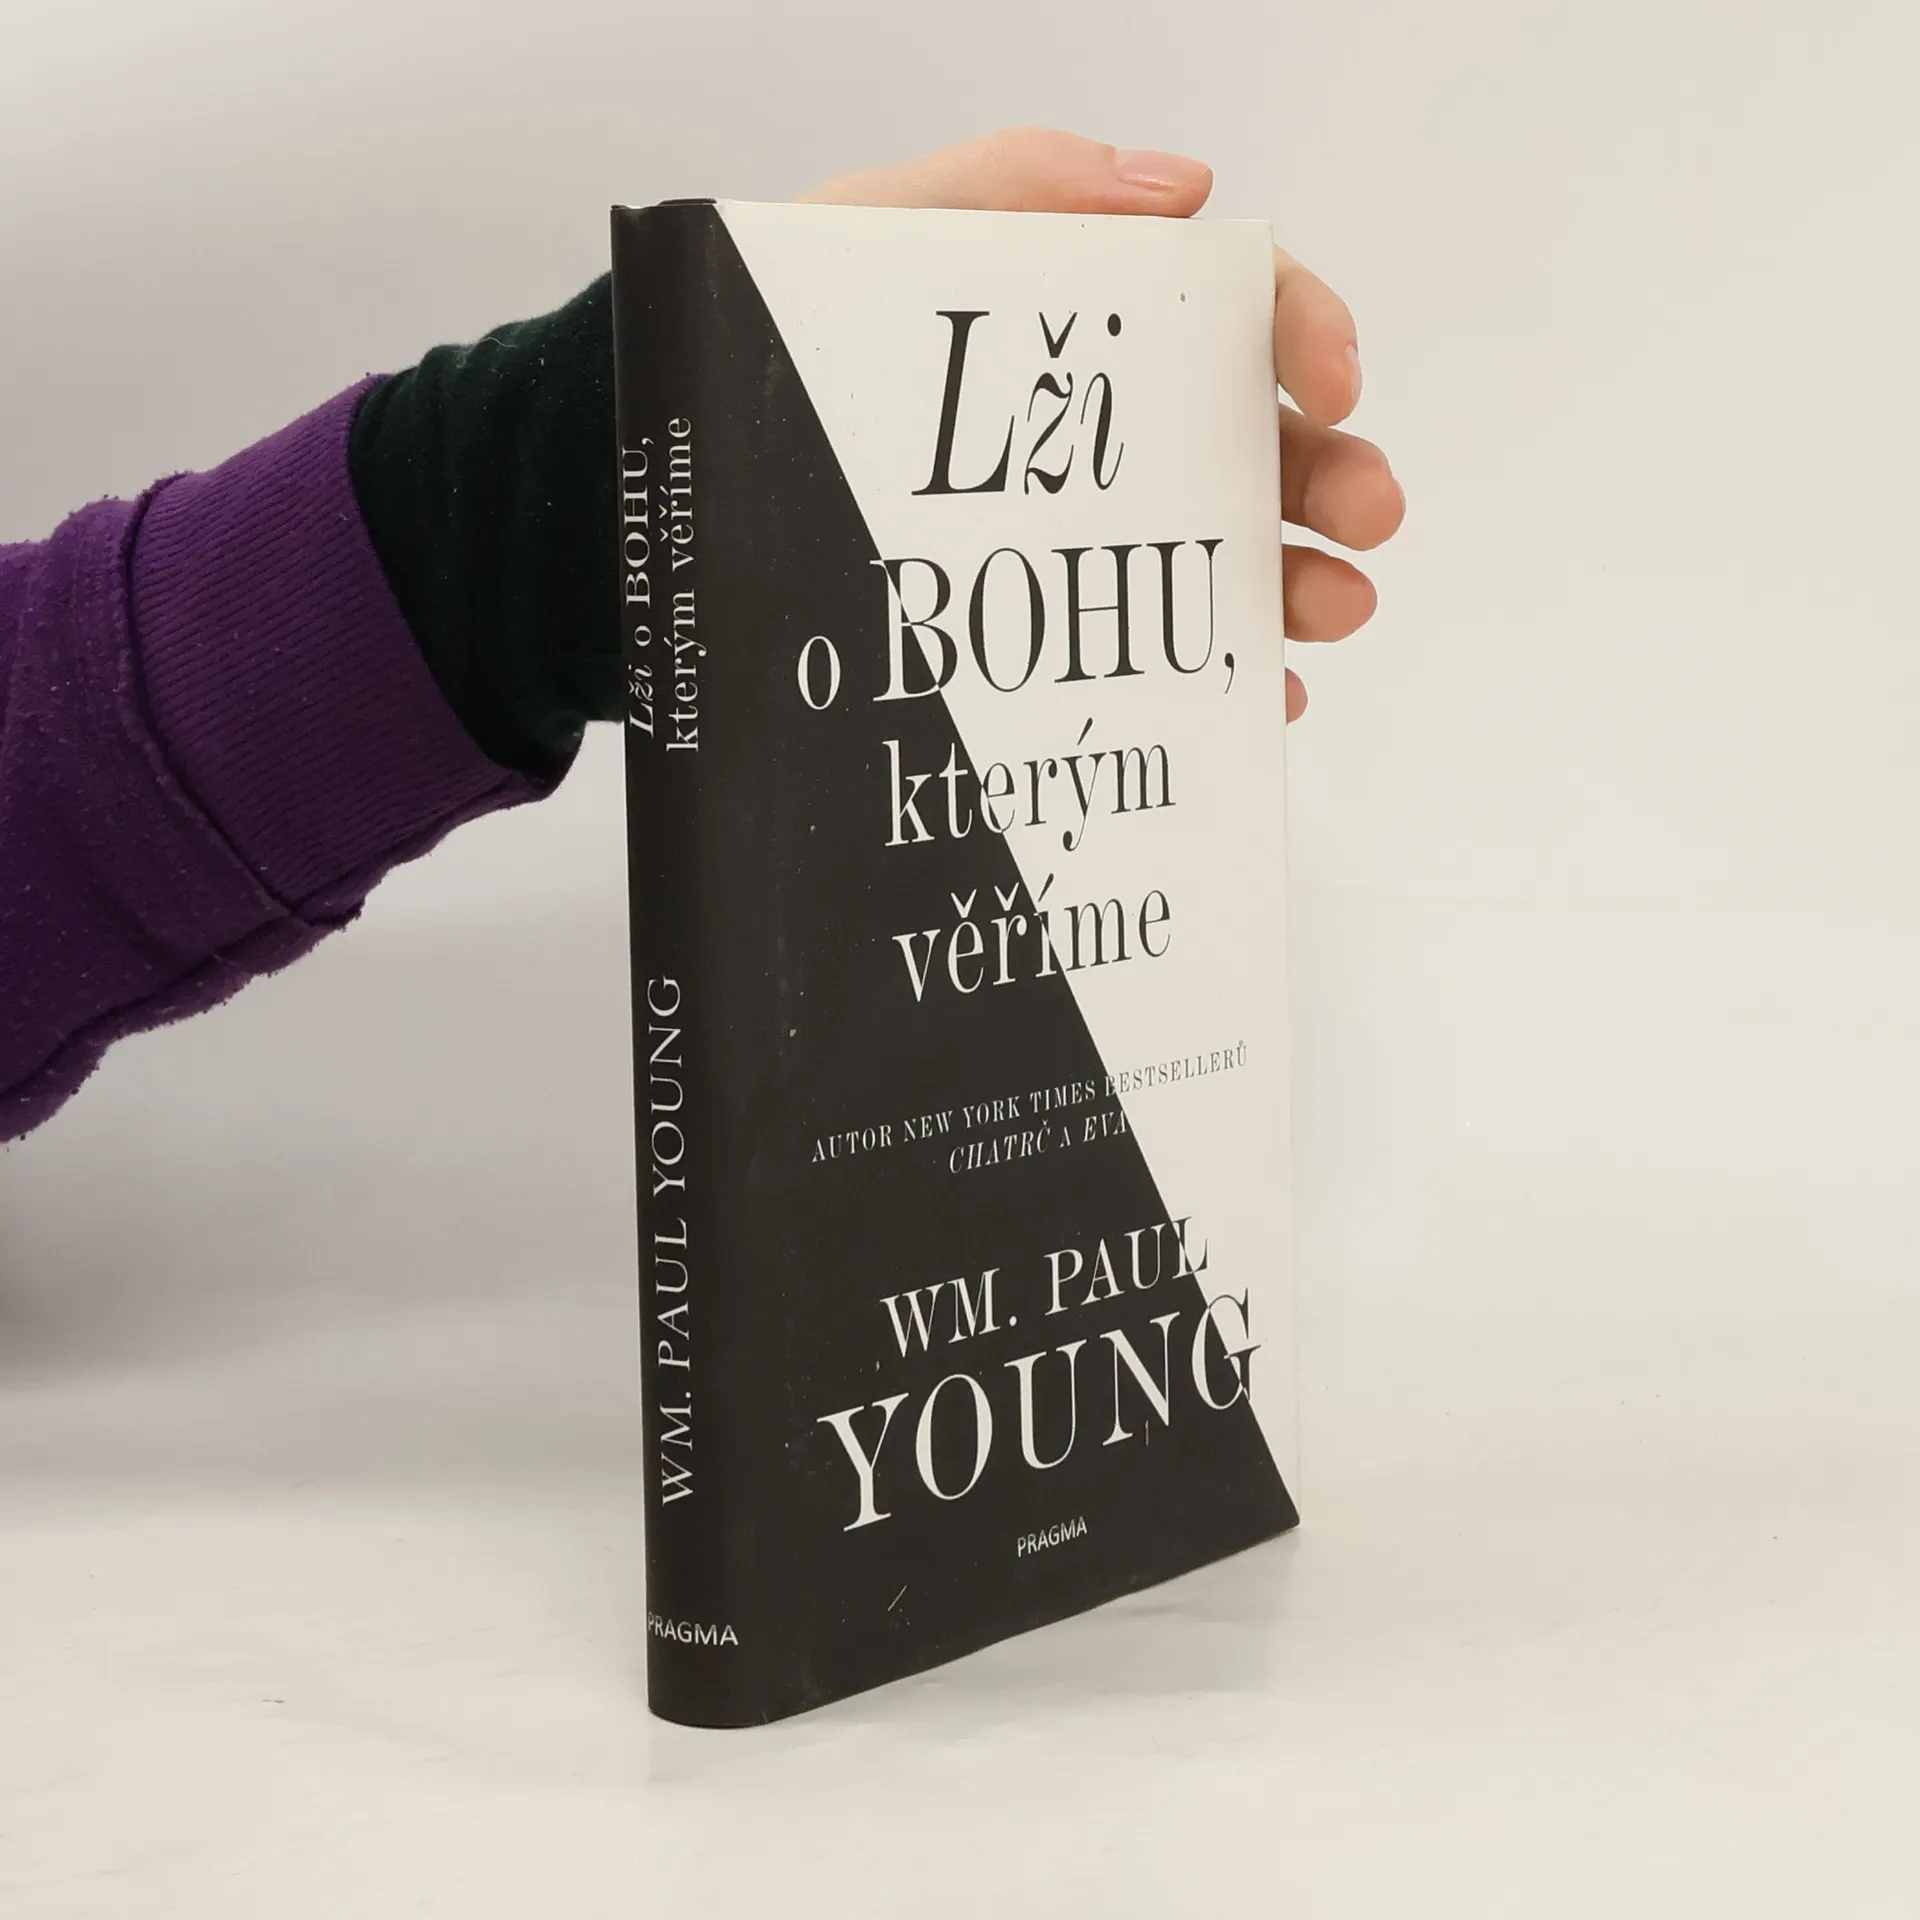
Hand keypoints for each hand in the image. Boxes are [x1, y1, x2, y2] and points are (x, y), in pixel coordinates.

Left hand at [803, 129, 1404, 722]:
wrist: (696, 479)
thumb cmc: (792, 344)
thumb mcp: (883, 231)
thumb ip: (1019, 184)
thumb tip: (1183, 189)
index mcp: (1094, 323)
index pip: (1236, 306)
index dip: (1305, 330)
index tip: (1331, 381)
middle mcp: (1114, 430)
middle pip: (1261, 441)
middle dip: (1335, 474)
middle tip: (1367, 516)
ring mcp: (1094, 532)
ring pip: (1234, 552)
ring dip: (1304, 579)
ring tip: (1333, 610)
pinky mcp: (1058, 623)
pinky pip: (1165, 653)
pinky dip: (1225, 673)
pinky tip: (1257, 693)